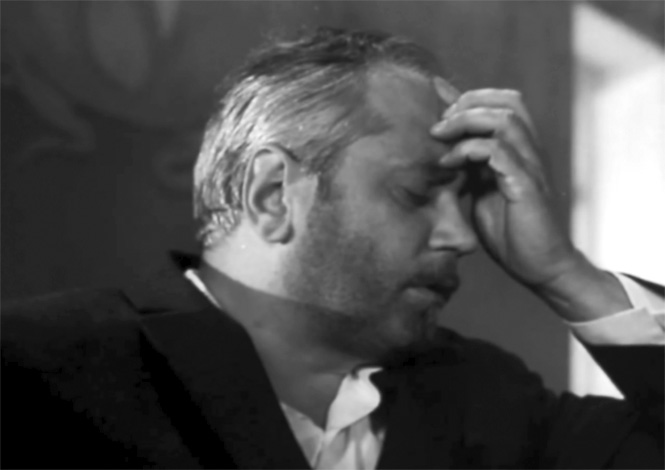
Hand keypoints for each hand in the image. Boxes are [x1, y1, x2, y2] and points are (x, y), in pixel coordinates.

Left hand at [430, 83, 630, 320]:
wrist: (538, 265)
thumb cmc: (509, 230)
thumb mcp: (482, 188)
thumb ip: (470, 163)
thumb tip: (446, 143)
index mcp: (520, 150)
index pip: (504, 103)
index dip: (470, 97)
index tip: (439, 111)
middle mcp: (530, 152)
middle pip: (508, 102)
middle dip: (467, 103)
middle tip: (439, 124)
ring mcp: (530, 167)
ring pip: (505, 121)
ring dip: (466, 122)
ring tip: (440, 136)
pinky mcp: (526, 187)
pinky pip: (500, 154)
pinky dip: (471, 151)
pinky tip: (450, 162)